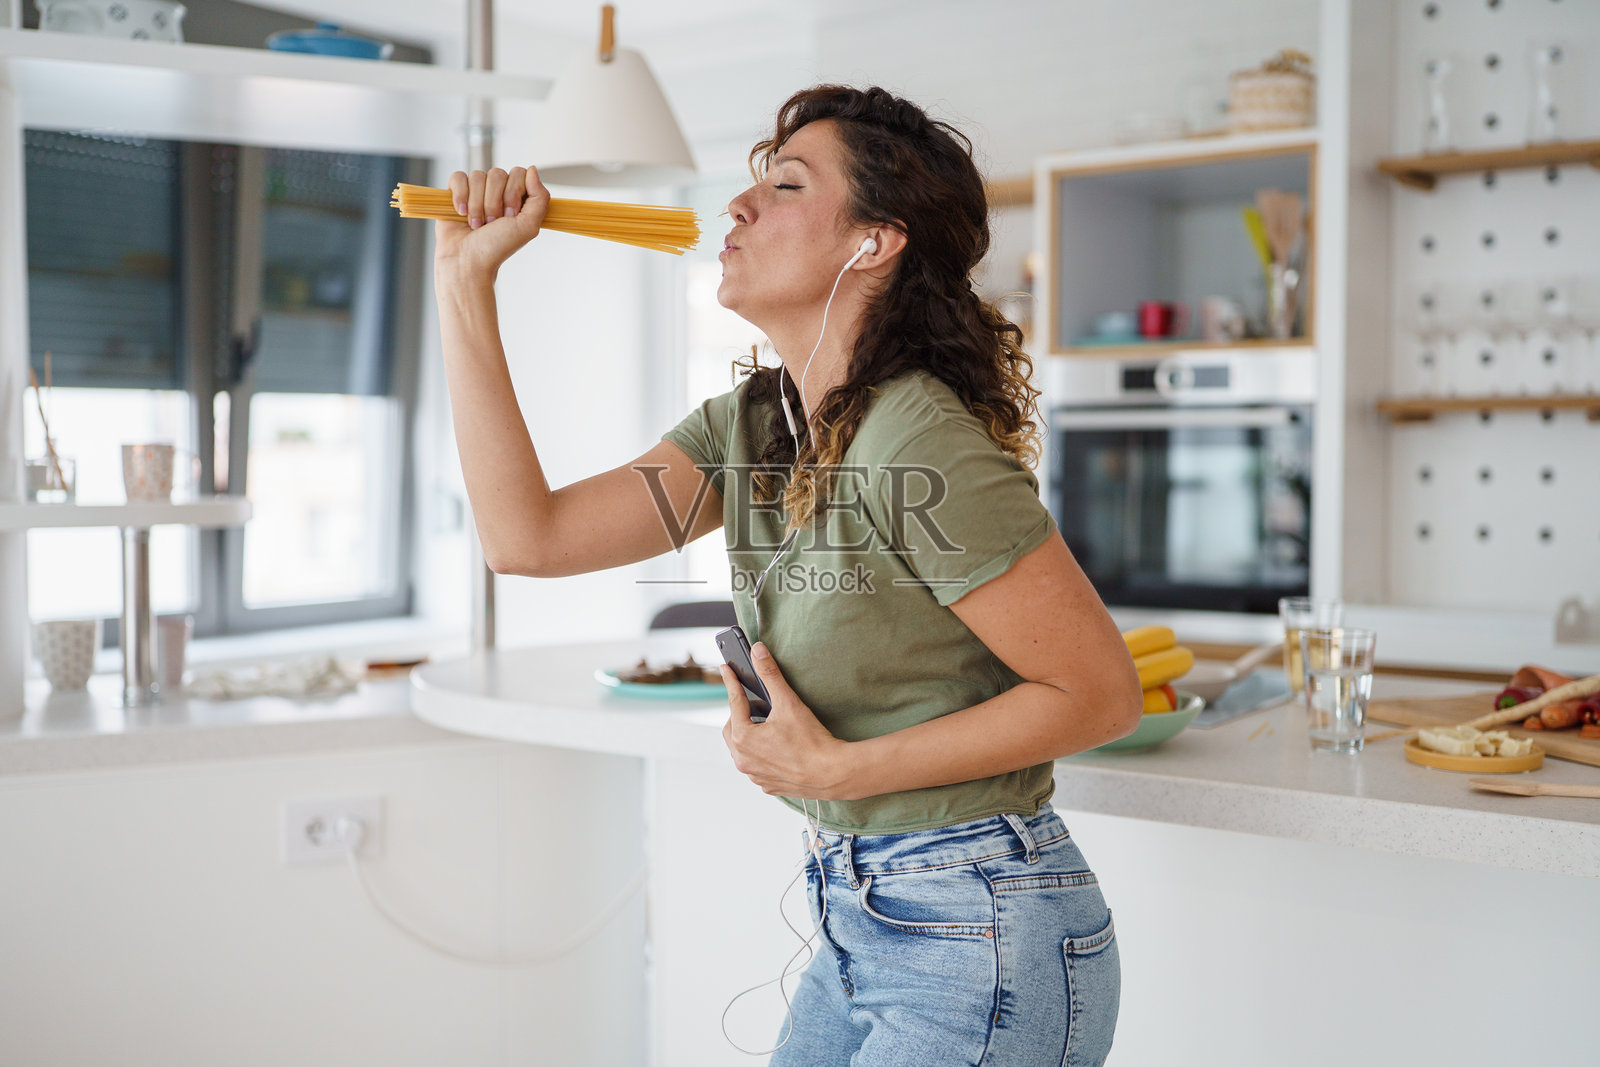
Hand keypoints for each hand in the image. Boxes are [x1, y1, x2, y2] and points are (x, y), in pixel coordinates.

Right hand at [433, 166, 550, 278]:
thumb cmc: (497, 248)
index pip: (519, 173)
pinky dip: (460, 196)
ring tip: (477, 224)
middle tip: (492, 224)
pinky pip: (458, 177)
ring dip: (477, 204)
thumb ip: (540, 197)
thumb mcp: (529, 226)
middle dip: (494, 202)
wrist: (468, 260)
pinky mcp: (456, 193)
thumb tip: (532, 169)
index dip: (513, 193)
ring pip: (477, 176)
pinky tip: (462, 213)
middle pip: (497, 173)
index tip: (510, 216)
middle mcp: (497, 192)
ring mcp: (476, 191)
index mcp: (516, 198)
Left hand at [721, 643, 855, 800]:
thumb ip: (770, 674)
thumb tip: (758, 652)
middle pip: (732, 729)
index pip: (734, 702)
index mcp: (743, 738)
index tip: (726, 670)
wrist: (832, 773)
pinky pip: (756, 766)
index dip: (731, 682)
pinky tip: (775, 747)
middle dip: (739, 713)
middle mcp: (743, 760)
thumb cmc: (811, 741)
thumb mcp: (788, 702)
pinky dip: (760, 754)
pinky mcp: (767, 785)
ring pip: (741, 750)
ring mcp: (754, 775)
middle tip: (753, 703)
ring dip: (748, 735)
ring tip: (764, 725)